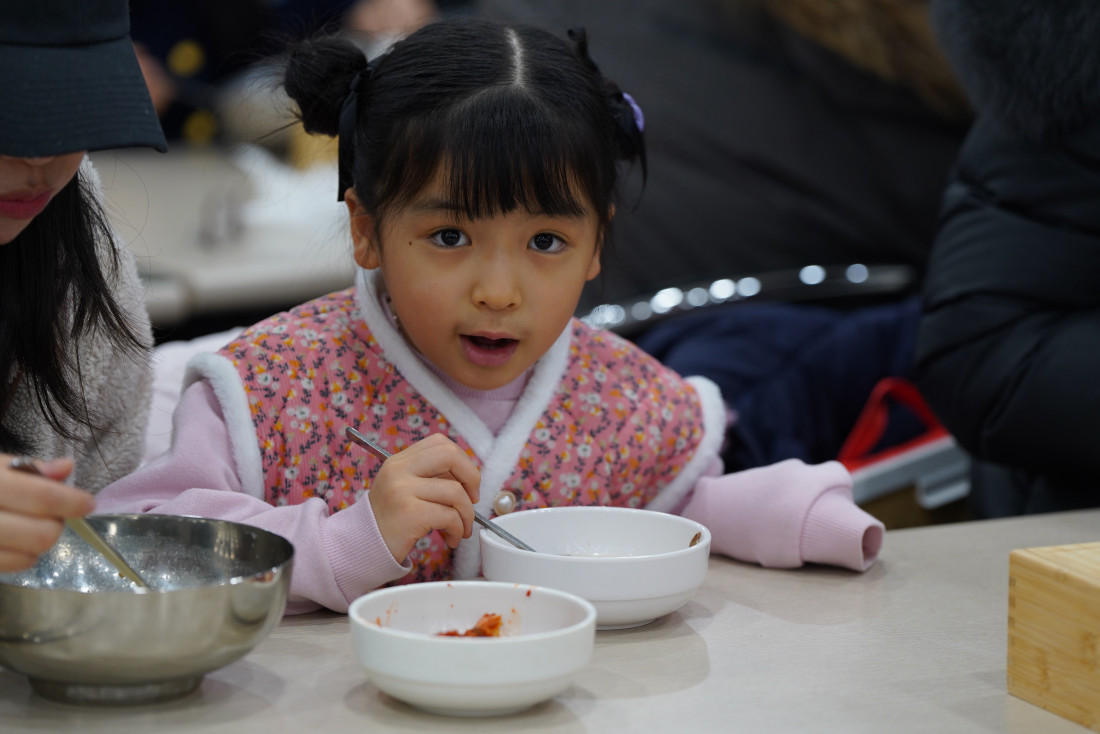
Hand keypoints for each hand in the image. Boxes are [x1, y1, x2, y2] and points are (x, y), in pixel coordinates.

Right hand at [0, 455, 93, 571]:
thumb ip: (28, 468)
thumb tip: (66, 468)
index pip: (39, 495)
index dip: (71, 501)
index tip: (87, 503)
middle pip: (41, 533)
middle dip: (56, 523)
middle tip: (53, 513)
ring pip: (29, 555)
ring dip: (42, 541)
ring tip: (33, 525)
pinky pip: (11, 567)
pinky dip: (24, 556)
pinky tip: (18, 542)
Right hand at [365, 434, 479, 561]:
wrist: (362, 547)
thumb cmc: (390, 521)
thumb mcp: (403, 489)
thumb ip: (429, 478)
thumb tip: (468, 478)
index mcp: (399, 461)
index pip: (440, 443)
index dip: (462, 460)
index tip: (466, 483)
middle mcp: (399, 470)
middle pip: (450, 455)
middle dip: (472, 477)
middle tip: (473, 500)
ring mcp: (403, 490)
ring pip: (456, 492)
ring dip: (467, 515)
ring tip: (461, 529)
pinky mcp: (411, 514)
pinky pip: (450, 516)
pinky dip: (458, 530)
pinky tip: (451, 539)